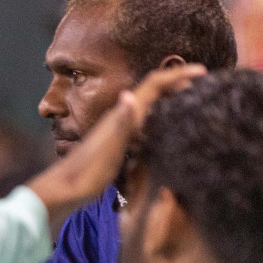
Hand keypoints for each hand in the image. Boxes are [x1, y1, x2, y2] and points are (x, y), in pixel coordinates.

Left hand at [27, 64, 206, 226]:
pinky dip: (156, 118)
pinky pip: (141, 123)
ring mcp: (115, 130)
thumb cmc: (84, 175)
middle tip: (203, 82)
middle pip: (152, 91)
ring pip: (147, 106)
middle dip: (176, 82)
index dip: (176, 75)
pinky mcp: (114, 144)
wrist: (59, 192)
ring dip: (168, 98)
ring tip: (190, 99)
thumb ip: (120, 124)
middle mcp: (117, 119)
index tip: (202, 70)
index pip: (153, 86)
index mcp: (120, 117)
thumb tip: (129, 94)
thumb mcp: (107, 151)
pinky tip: (162, 129)